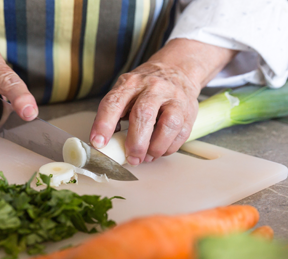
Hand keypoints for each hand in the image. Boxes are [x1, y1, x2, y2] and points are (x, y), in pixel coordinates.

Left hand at [90, 39, 236, 164]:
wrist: (177, 71)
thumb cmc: (145, 89)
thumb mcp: (126, 92)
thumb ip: (115, 115)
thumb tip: (105, 144)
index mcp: (130, 83)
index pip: (113, 103)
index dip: (104, 124)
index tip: (98, 144)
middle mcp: (153, 87)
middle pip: (143, 114)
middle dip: (136, 142)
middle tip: (132, 158)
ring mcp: (174, 98)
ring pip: (168, 125)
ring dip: (156, 147)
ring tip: (147, 157)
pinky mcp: (189, 110)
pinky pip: (181, 134)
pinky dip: (169, 148)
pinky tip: (160, 150)